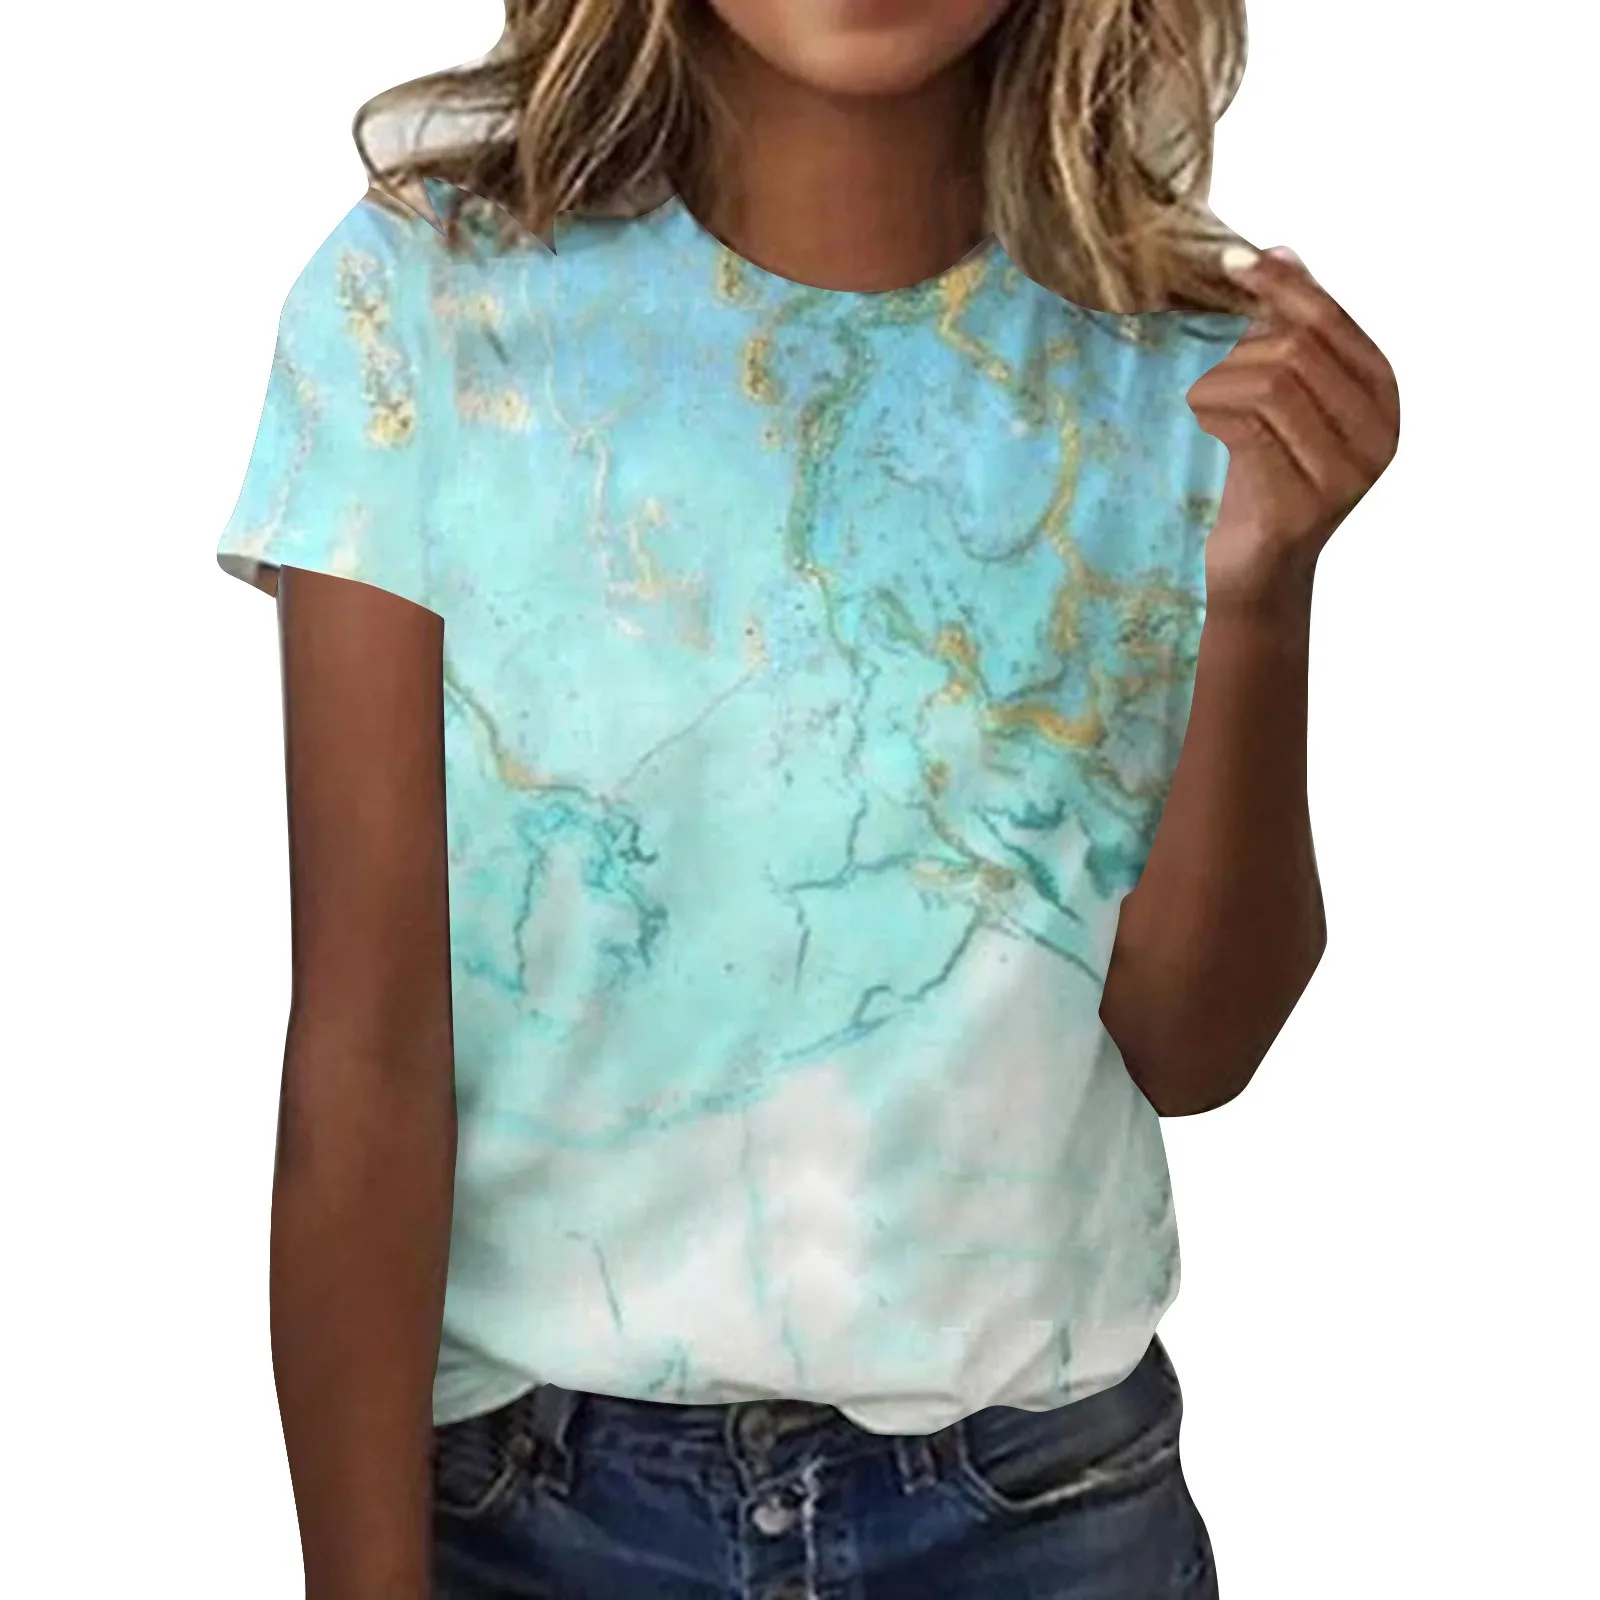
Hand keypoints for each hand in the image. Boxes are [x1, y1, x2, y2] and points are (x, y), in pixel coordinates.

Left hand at [1188, 246, 1399, 618]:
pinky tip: (1203, 423)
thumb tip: (1281, 249)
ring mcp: (1345, 474)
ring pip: (1270, 384)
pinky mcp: (1302, 505)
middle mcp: (1378, 434)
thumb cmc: (1266, 476)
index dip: (1283, 285)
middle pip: (1298, 349)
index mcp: (1383, 397)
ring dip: (1220, 384)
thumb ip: (1289, 332)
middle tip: (1206, 370)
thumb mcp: (1284, 399)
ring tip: (1202, 403)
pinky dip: (1214, 415)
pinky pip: (1248, 430)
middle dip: (1239, 348)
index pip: (1332, 321)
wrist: (1257, 571)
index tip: (1232, 260)